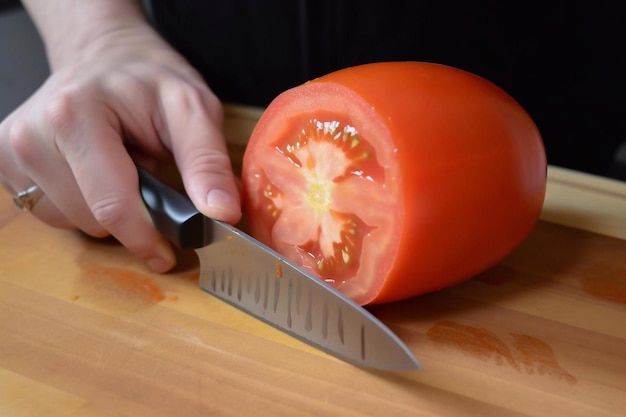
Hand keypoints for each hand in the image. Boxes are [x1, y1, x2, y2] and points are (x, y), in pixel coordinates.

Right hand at [0, 22, 240, 271]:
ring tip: (122, 171)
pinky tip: (95, 174)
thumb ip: (207, 161)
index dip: (146, 238)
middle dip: (131, 217)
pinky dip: (81, 205)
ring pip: (70, 223)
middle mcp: (29, 135)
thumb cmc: (149, 81)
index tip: (169, 253)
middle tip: (151, 182)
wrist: (104, 55)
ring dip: (106, 211)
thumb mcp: (192, 108)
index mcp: (75, 115)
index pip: (112, 206)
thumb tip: (221, 213)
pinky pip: (51, 213)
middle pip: (90, 221)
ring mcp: (12, 150)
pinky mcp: (4, 162)